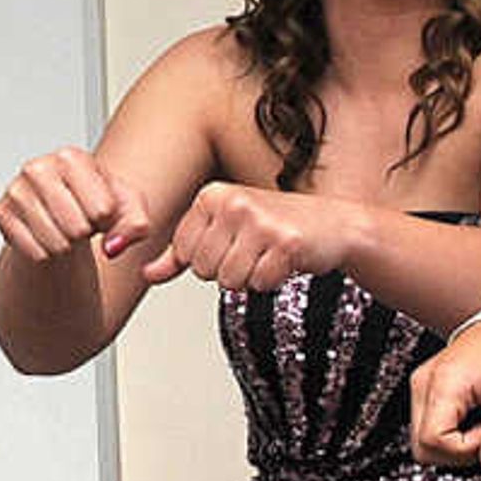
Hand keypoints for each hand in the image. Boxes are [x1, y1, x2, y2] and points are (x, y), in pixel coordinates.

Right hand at [0, 146, 154, 265]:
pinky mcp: (1, 213)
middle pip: (77, 229)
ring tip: (65, 228)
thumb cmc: (96, 205)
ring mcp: (16, 189)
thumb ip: (136, 226)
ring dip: (67, 246)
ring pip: (56, 244)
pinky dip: (47, 253)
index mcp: (72, 157)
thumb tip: (112, 247)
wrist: (63, 213)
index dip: (108, 220)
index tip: (101, 210)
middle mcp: (38, 168)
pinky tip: (47, 235)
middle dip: (85, 234)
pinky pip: (35, 252)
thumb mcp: (129, 210)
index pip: (102, 210)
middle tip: (81, 222)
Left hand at [148, 182, 364, 295]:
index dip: (207, 260)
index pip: (183, 252)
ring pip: (230, 281)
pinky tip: (283, 261)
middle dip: (228, 271)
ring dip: (250, 278)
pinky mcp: (286, 243)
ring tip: (266, 256)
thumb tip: (146, 274)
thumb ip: (180, 254)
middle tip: (252, 251)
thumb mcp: (221, 231)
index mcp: (211, 195)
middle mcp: (234, 203)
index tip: (232, 244)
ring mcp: (260, 222)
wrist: (333, 225)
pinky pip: (260, 284)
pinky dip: (272, 281)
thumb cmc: (276, 227)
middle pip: (204, 270)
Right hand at [411, 318, 480, 472]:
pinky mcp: (426, 390)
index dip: (464, 450)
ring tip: (480, 422)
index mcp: (444, 383)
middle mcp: (424, 384)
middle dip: (457, 453)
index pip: (433, 441)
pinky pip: (429, 427)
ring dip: (453, 445)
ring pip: (423, 442)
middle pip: (422, 446)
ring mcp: (422, 387)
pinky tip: (470, 419)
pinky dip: (450, 434)